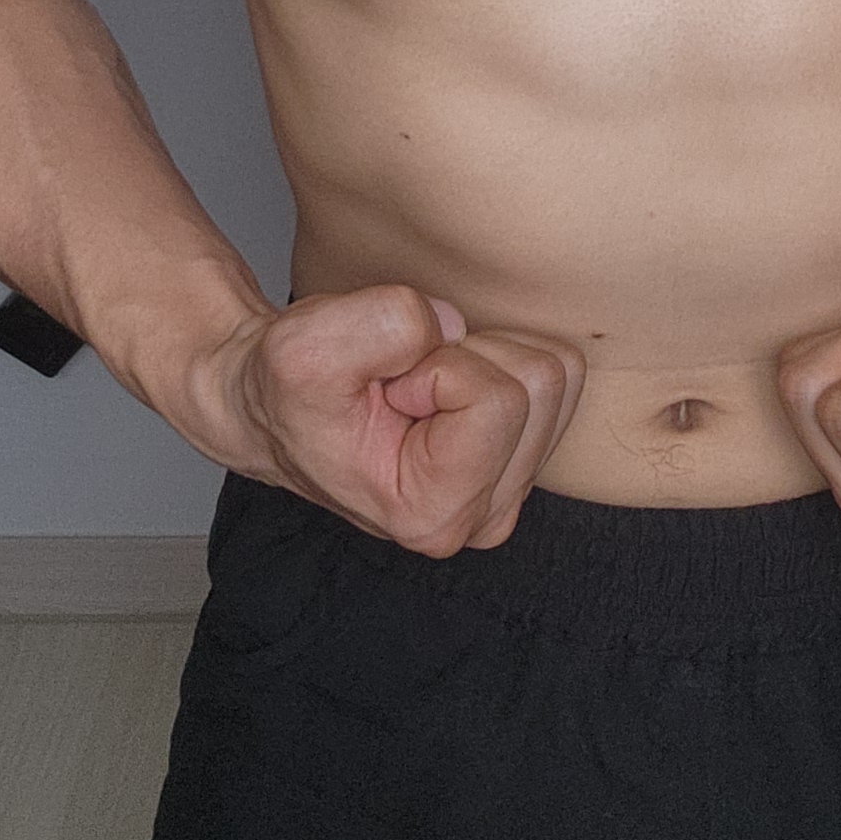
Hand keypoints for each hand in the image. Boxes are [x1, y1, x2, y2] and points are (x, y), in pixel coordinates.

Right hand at [196, 284, 584, 556]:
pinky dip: (499, 358)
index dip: (437, 367)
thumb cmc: (290, 391)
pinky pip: (558, 374)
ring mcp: (509, 490)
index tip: (389, 392)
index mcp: (433, 513)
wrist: (282, 404)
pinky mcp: (525, 457)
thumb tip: (455, 323)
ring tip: (420, 386)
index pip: (498, 399)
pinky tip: (446, 386)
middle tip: (403, 386)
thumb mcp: (307, 346)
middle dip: (466, 357)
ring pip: (554, 373)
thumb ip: (384, 323)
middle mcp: (483, 516)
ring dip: (482, 356)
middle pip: (539, 383)